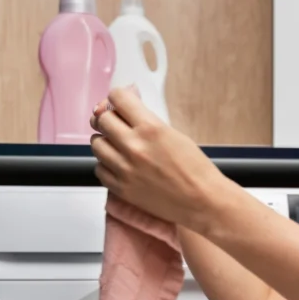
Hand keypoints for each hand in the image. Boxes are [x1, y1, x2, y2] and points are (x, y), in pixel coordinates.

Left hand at [89, 87, 226, 230]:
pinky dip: (106, 164)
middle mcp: (134, 146)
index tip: (120, 103)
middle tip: (118, 123)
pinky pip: (99, 168)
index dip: (118, 98)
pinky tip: (119, 165)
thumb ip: (147, 120)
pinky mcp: (121, 188)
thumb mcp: (174, 134)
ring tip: (118, 146)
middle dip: (109, 118)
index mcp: (150, 128)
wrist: (202, 201)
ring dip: (105, 141)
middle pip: (102, 119)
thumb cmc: (195, 169)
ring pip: (96, 144)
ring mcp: (125, 169)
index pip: (118, 98)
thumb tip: (127, 106)